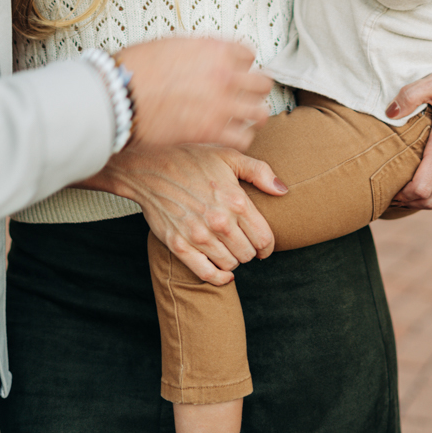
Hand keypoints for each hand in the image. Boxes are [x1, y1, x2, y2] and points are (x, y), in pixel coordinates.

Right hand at [85, 144, 287, 283]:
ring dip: (233, 259)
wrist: (149, 165)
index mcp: (235, 201)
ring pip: (230, 264)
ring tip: (229, 248)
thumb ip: (259, 172)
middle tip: (243, 242)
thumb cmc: (190, 157)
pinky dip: (218, 277)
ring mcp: (198, 235)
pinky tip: (222, 271)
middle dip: (250, 250)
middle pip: (248, 254)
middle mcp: (219, 221)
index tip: (264, 244)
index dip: (268, 245)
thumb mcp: (228, 155)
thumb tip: (282, 190)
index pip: (264, 238)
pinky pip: (206, 274)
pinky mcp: (179, 245)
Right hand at [117, 37, 272, 150]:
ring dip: (253, 115)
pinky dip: (239, 138)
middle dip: (254, 89)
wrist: (118, 95)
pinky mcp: (211, 132)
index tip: (236, 71)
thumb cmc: (135, 68)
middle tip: (244, 95)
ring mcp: (221, 104)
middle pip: (262, 83)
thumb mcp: (171, 44)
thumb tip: (203, 57)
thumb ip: (197, 51)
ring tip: (243, 118)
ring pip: (260, 112)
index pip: (249, 54)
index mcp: (215, 49)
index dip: (242, 64)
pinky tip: (229, 136)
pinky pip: (243, 138)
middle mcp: (225, 75)